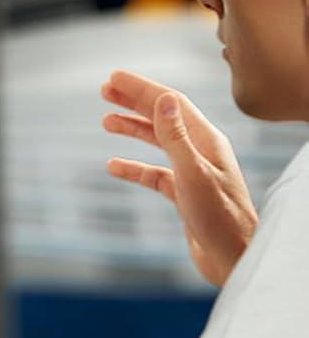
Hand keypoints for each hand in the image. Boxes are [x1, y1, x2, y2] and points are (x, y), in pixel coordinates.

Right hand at [101, 69, 257, 286]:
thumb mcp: (193, 173)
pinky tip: (113, 166)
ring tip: (105, 121)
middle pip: (163, 118)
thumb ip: (176, 136)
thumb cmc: (220, 219)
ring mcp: (192, 172)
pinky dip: (133, 167)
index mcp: (207, 140)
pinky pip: (154, 173)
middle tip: (105, 90)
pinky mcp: (184, 194)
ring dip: (133, 129)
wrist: (233, 259)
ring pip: (158, 143)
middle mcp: (201, 151)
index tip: (115, 78)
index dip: (142, 88)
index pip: (170, 103)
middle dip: (134, 102)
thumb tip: (163, 98)